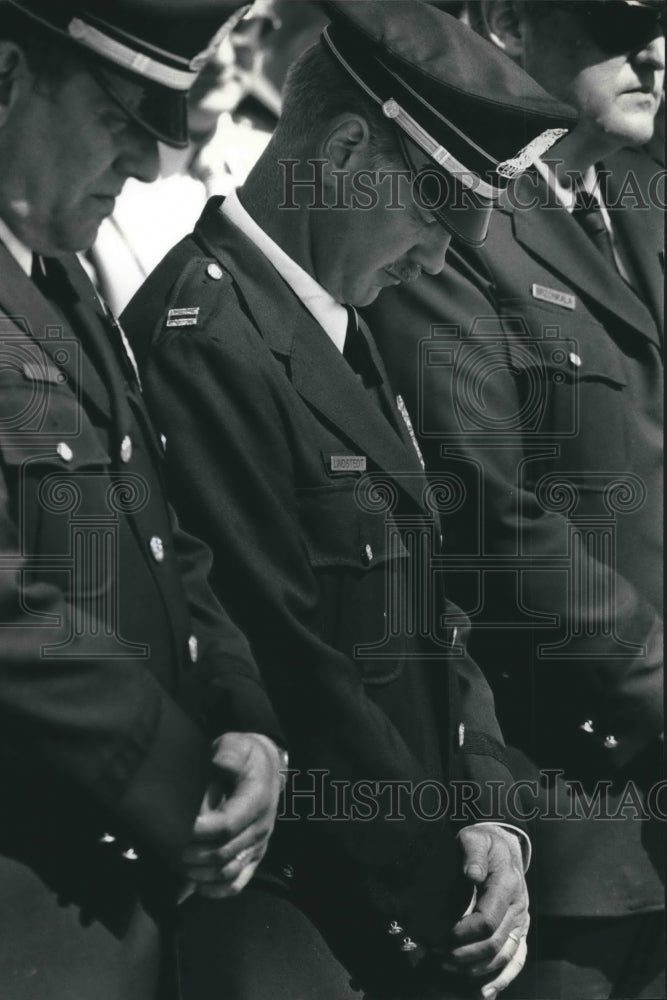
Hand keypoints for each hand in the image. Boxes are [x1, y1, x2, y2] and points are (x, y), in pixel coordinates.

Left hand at [181, 732, 283, 898]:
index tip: (181, 829)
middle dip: (195, 854)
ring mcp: (258, 843)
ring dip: (202, 874)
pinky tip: (196, 888)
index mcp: (256, 800)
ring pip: (230, 871)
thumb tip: (218, 763)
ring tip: (179, 867)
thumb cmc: (244, 756)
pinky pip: (239, 881)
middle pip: (225, 851)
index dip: (202, 831)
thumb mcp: (236, 745)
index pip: (228, 824)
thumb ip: (228, 755)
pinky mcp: (254, 854)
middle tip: (171, 850)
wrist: (266, 767)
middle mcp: (261, 826)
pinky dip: (217, 890)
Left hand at [447, 825, 528, 998]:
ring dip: (476, 968)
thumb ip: (472, 854)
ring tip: (449, 968)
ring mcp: (521, 921)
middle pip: (494, 944)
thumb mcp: (475, 838)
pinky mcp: (519, 930)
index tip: (441, 938)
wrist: (505, 846)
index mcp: (506, 885)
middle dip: (464, 955)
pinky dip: (503, 978)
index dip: (462, 934)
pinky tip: (486, 993)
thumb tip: (471, 874)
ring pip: (504, 956)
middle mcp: (518, 906)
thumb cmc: (484, 843)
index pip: (487, 921)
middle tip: (437, 956)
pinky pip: (516, 959)